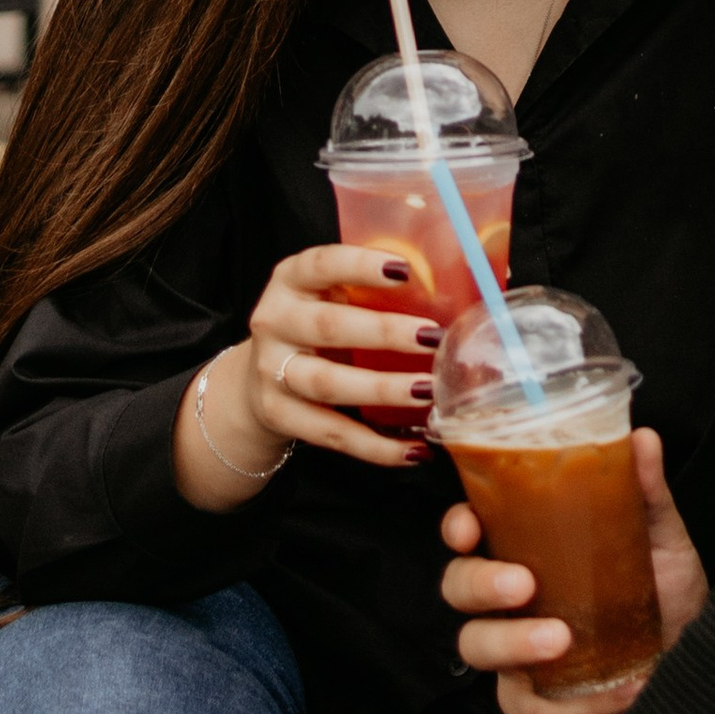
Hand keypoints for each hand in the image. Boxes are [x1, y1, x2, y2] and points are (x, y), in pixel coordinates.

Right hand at [176, 248, 448, 513]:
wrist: (258, 378)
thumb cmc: (316, 324)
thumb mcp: (331, 294)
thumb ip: (374, 287)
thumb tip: (457, 281)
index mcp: (291, 280)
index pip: (321, 264)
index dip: (360, 265)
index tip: (404, 270)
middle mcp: (275, 321)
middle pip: (329, 327)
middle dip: (384, 333)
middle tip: (433, 338)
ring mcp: (272, 371)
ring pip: (329, 383)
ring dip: (382, 390)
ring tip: (428, 392)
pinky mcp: (280, 415)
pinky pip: (331, 433)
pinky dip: (375, 446)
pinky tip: (413, 449)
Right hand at [441, 425, 707, 713]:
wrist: (691, 667)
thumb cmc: (664, 597)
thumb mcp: (660, 540)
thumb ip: (646, 494)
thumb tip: (643, 437)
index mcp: (526, 550)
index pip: (469, 532)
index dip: (457, 527)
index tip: (469, 527)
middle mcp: (508, 602)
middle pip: (457, 588)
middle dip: (480, 584)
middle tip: (524, 585)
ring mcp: (514, 657)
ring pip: (477, 648)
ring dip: (516, 643)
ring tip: (566, 640)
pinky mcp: (533, 708)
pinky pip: (531, 709)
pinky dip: (577, 702)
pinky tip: (621, 689)